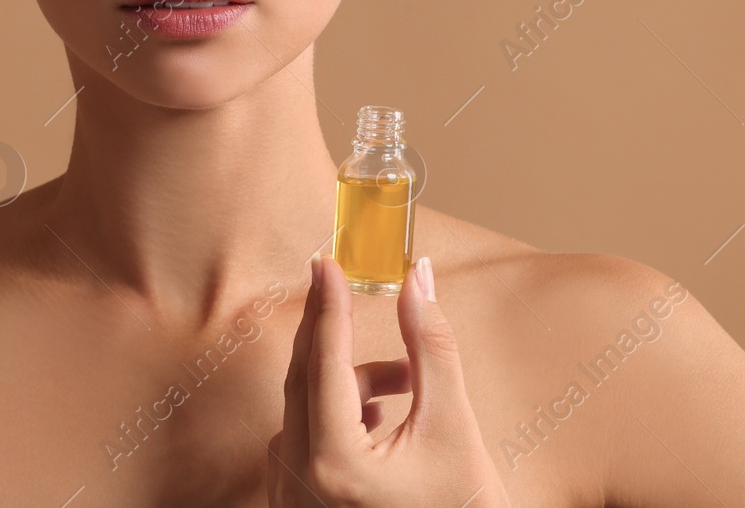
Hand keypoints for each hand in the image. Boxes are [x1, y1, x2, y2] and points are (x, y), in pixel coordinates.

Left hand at [266, 254, 512, 507]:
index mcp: (334, 462)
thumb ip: (430, 346)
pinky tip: (380, 419)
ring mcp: (289, 500)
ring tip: (407, 384)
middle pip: (303, 379)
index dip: (328, 304)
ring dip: (349, 384)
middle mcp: (299, 482)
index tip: (326, 261)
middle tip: (342, 283)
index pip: (324, 360)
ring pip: (306, 410)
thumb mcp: (454, 427)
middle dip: (330, 332)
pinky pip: (303, 442)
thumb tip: (417, 277)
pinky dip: (336, 418)